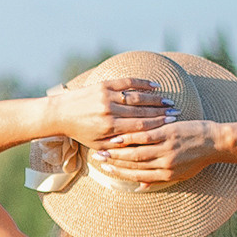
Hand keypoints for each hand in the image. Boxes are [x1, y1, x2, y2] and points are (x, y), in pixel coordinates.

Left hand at [45, 77, 174, 146]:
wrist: (60, 113)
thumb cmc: (81, 133)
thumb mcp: (99, 145)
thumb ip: (118, 148)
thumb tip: (139, 154)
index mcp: (109, 128)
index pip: (139, 127)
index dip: (158, 126)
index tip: (172, 125)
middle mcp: (109, 111)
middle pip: (141, 111)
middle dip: (160, 112)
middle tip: (176, 112)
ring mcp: (106, 96)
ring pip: (136, 96)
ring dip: (154, 99)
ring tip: (168, 102)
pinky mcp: (104, 85)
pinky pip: (127, 82)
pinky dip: (142, 83)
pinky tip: (155, 86)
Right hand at [91, 118, 219, 186]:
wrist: (217, 143)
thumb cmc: (198, 159)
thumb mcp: (180, 175)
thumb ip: (158, 180)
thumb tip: (140, 187)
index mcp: (166, 175)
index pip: (138, 176)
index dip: (120, 173)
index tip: (106, 169)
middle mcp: (164, 164)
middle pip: (134, 165)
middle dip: (114, 163)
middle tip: (98, 159)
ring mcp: (166, 149)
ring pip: (137, 152)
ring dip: (118, 151)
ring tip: (103, 148)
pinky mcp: (169, 134)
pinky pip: (146, 137)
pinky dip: (131, 138)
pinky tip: (119, 136)